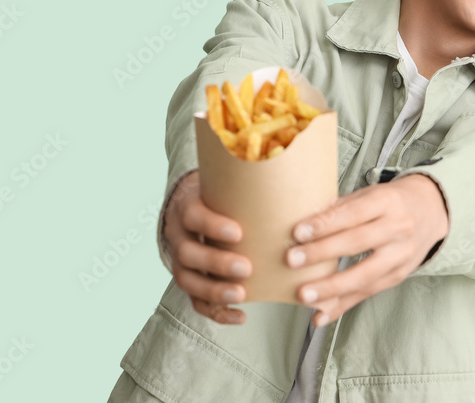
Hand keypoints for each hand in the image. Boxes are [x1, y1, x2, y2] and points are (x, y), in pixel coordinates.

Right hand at [164, 170, 251, 324]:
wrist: (195, 203)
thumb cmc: (223, 192)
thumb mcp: (228, 180)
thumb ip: (251, 178)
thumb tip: (296, 158)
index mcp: (188, 205)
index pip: (194, 214)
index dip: (213, 225)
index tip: (239, 231)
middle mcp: (178, 233)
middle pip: (188, 252)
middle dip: (216, 262)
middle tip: (247, 268)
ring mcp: (181, 260)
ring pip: (188, 280)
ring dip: (214, 289)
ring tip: (242, 295)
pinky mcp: (189, 279)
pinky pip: (195, 301)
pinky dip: (216, 311)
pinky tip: (240, 316)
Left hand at [284, 173, 447, 326]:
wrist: (432, 211)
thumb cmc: (392, 201)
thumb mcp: (370, 194)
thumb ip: (340, 208)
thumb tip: (303, 224)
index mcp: (387, 202)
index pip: (353, 213)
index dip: (325, 224)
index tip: (298, 232)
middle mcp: (398, 228)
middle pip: (357, 243)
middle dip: (322, 253)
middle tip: (292, 260)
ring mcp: (401, 255)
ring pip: (364, 275)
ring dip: (331, 287)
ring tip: (303, 294)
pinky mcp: (398, 276)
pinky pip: (367, 293)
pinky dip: (342, 306)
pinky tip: (321, 315)